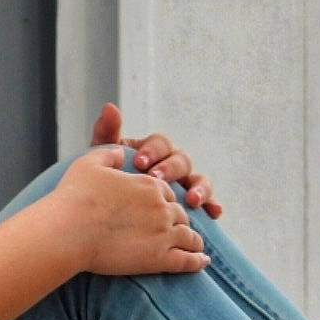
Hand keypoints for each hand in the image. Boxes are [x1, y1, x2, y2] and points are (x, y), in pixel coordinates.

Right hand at [49, 145, 208, 276]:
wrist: (69, 230)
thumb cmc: (75, 196)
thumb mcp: (90, 162)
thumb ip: (110, 153)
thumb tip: (122, 151)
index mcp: (149, 183)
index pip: (167, 191)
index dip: (164, 201)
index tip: (158, 209)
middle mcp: (162, 206)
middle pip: (180, 213)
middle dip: (179, 221)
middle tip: (175, 230)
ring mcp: (164, 232)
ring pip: (189, 236)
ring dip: (193, 240)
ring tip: (196, 247)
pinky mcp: (160, 259)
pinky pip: (188, 260)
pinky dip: (198, 261)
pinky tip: (203, 262)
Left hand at [89, 102, 223, 217]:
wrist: (109, 209)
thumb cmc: (109, 180)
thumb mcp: (105, 158)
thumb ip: (107, 133)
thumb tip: (110, 107)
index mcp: (154, 150)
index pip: (161, 143)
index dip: (152, 151)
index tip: (139, 162)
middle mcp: (173, 165)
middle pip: (181, 160)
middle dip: (170, 169)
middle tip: (156, 179)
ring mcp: (185, 185)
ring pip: (200, 180)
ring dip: (199, 188)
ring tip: (191, 201)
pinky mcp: (193, 205)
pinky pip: (208, 204)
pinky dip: (213, 205)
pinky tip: (214, 212)